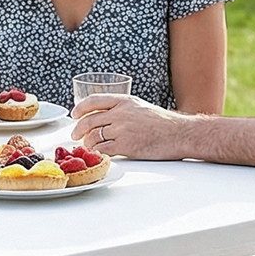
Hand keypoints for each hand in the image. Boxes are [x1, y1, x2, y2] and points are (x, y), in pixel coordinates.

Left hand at [70, 94, 191, 160]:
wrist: (180, 133)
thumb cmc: (164, 123)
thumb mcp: (141, 107)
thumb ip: (122, 109)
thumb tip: (105, 117)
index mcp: (124, 101)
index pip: (94, 100)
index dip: (80, 108)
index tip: (74, 115)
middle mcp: (120, 113)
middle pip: (89, 121)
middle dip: (78, 130)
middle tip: (75, 136)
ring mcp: (122, 129)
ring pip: (93, 137)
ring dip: (87, 144)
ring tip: (88, 147)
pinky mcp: (126, 146)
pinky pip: (103, 150)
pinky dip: (97, 153)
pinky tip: (98, 155)